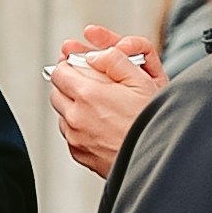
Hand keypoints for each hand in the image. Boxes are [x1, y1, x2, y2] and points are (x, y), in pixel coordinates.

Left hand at [50, 30, 161, 178]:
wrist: (154, 157)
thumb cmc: (150, 123)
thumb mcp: (141, 81)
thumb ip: (114, 60)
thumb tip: (95, 55)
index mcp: (88, 95)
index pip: (60, 72)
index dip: (69, 66)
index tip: (77, 66)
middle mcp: (77, 117)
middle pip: (57, 93)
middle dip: (69, 86)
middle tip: (87, 85)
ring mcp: (76, 138)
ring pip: (63, 115)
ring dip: (73, 108)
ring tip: (97, 107)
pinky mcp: (80, 154)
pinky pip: (70, 135)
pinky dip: (79, 128)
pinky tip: (99, 125)